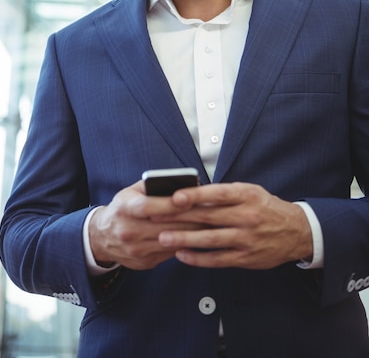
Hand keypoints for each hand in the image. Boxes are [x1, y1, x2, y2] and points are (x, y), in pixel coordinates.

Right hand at [88, 180, 202, 269]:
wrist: (101, 237)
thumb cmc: (121, 209)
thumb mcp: (130, 192)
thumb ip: (150, 185)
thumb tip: (179, 183)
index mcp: (124, 209)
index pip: (149, 207)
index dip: (170, 203)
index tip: (189, 198)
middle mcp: (129, 231)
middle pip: (165, 226)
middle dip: (190, 217)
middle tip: (210, 211)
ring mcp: (136, 250)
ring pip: (171, 241)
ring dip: (192, 232)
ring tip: (209, 223)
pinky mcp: (144, 262)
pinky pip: (170, 253)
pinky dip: (185, 244)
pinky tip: (197, 236)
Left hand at [156, 182, 312, 268]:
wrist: (296, 231)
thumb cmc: (265, 207)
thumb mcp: (249, 192)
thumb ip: (223, 194)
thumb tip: (191, 193)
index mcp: (246, 195)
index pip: (216, 193)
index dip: (194, 195)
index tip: (173, 197)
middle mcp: (246, 216)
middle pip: (208, 216)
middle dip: (179, 217)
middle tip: (155, 216)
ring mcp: (246, 239)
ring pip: (210, 239)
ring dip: (184, 239)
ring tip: (163, 238)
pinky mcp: (246, 258)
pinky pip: (218, 259)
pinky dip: (198, 258)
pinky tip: (182, 255)